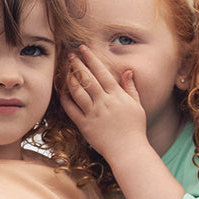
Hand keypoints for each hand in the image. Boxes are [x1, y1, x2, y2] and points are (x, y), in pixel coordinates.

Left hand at [60, 46, 147, 161]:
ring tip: (65, 69)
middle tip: (69, 54)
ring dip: (70, 78)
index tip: (83, 48)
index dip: (91, 58)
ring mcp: (93, 113)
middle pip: (87, 78)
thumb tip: (127, 70)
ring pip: (77, 91)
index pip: (101, 72)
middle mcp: (103, 102)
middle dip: (77, 64)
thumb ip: (130, 87)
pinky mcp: (85, 125)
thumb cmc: (135, 129)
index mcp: (116, 95)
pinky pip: (71, 109)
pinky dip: (66, 98)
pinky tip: (62, 90)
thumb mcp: (137, 105)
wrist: (128, 151)